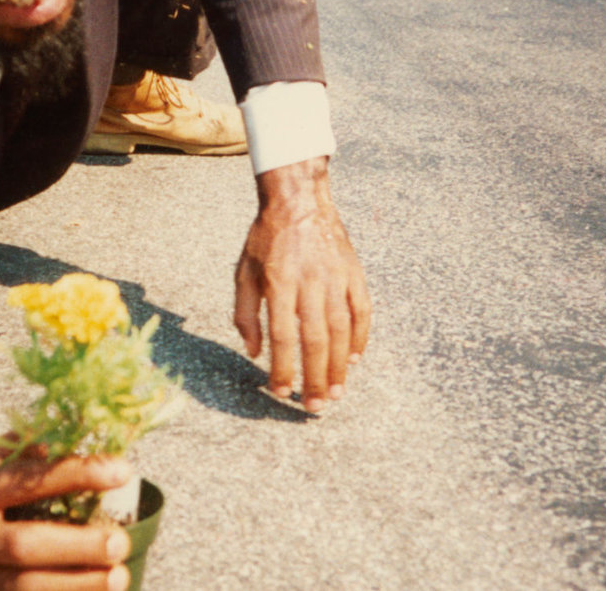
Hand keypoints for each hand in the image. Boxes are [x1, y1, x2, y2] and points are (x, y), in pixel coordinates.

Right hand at [0, 447, 132, 590]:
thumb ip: (29, 450)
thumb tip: (84, 432)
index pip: (27, 480)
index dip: (76, 474)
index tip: (122, 471)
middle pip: (22, 546)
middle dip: (77, 546)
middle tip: (120, 543)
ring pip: (23, 588)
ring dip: (77, 584)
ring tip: (120, 576)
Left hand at [234, 156, 369, 412]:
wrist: (299, 199)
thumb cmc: (265, 238)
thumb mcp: (243, 271)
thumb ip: (244, 312)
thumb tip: (254, 352)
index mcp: (279, 282)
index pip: (281, 335)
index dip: (282, 367)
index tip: (280, 391)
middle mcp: (310, 281)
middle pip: (315, 340)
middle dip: (314, 378)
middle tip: (313, 407)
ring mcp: (336, 277)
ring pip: (341, 331)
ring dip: (339, 366)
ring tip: (335, 394)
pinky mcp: (354, 273)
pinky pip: (362, 311)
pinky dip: (361, 338)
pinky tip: (354, 360)